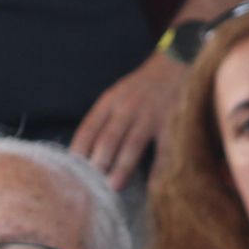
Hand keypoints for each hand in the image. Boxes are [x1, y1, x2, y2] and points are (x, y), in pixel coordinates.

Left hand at [72, 54, 186, 190]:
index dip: (78, 152)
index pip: (87, 129)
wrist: (177, 61)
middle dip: (98, 163)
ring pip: (132, 144)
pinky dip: (158, 168)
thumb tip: (83, 154)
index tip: (70, 173)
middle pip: (108, 139)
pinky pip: (164, 148)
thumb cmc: (141, 87)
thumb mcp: (116, 95)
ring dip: (122, 167)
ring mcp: (150, 114)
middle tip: (90, 186)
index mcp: (109, 102)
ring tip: (113, 187)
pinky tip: (152, 186)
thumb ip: (102, 119)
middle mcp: (127, 107)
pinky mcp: (172, 121)